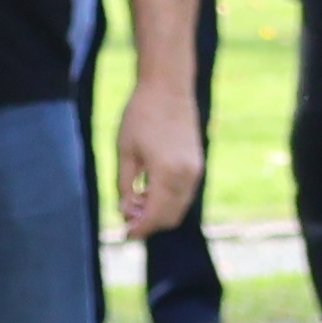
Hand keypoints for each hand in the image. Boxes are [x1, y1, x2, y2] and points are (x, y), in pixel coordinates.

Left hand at [115, 75, 204, 242]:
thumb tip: (125, 212)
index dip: (139, 229)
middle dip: (148, 224)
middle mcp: (186, 175)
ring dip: (158, 213)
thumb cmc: (140, 115)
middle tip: (127, 222)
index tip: (124, 235)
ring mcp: (195, 171)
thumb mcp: (125, 152)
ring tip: (135, 202)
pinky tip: (148, 191)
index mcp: (166, 172)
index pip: (154, 215)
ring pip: (178, 208)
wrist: (168, 87)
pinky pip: (183, 194)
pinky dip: (167, 200)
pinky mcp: (197, 165)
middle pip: (169, 217)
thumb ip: (124, 186)